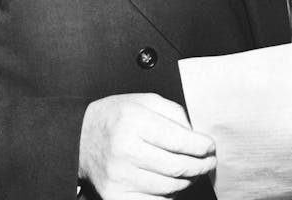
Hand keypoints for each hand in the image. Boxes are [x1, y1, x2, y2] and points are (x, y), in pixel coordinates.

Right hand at [78, 93, 215, 198]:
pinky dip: (169, 196)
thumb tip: (195, 134)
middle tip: (209, 162)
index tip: (211, 147)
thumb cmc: (117, 117)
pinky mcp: (115, 195)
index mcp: (134, 122)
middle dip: (201, 166)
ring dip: (188, 181)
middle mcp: (126, 150)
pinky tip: (175, 184)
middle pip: (177, 167)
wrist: (81, 138)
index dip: (201, 146)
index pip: (179, 141)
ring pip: (168, 187)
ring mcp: (119, 177)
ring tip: (195, 171)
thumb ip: (174, 113)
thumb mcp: (145, 101)